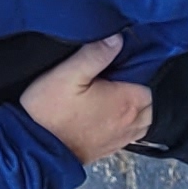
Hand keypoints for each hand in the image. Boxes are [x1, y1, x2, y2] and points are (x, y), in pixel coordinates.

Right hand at [20, 33, 153, 162]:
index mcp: (126, 102)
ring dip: (137, 108)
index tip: (123, 60)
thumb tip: (117, 38)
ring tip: (116, 94)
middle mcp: (130, 123)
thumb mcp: (67, 74)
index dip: (141, 68)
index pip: (152, 81)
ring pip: (144, 120)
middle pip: (151, 102)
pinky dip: (128, 124)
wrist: (35, 150)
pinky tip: (110, 113)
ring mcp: (120, 139)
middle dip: (141, 88)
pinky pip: (131, 135)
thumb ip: (94, 54)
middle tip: (118, 75)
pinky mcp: (109, 149)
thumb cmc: (50, 112)